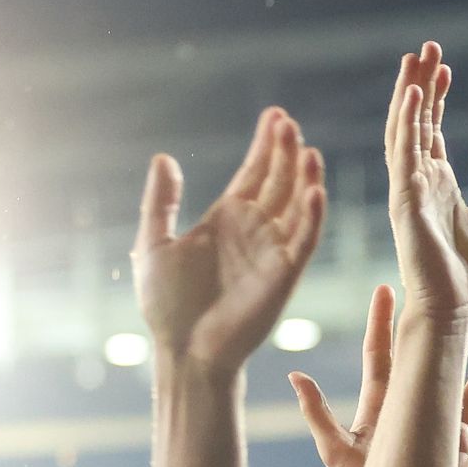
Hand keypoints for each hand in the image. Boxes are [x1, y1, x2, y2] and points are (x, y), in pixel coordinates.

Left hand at [138, 108, 329, 379]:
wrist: (183, 351)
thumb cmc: (167, 305)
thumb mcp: (153, 244)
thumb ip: (160, 202)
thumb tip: (164, 158)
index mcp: (227, 219)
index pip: (254, 172)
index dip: (266, 145)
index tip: (276, 115)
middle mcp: (255, 230)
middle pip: (279, 180)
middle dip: (286, 152)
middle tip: (289, 123)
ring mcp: (272, 250)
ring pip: (298, 205)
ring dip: (305, 178)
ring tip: (307, 150)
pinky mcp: (284, 275)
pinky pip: (304, 240)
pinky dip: (312, 216)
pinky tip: (314, 191)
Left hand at [288, 284, 467, 466]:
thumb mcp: (334, 449)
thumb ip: (316, 412)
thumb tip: (295, 375)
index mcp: (378, 401)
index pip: (378, 353)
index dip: (379, 322)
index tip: (384, 290)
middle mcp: (406, 401)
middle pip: (411, 351)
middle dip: (415, 319)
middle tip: (419, 285)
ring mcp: (433, 413)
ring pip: (445, 368)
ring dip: (452, 342)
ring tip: (460, 312)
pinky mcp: (457, 431)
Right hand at [382, 45, 467, 326]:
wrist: (457, 307)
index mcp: (436, 183)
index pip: (430, 129)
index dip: (435, 96)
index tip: (444, 65)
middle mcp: (417, 181)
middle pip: (413, 120)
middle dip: (419, 82)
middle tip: (426, 46)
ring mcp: (408, 189)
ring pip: (404, 129)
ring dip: (410, 92)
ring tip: (416, 57)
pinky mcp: (406, 200)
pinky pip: (403, 154)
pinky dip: (407, 122)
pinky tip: (413, 93)